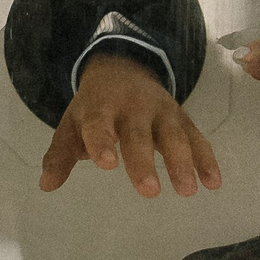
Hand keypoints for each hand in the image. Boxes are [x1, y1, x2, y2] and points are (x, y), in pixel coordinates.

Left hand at [39, 52, 222, 197]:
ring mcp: (160, 112)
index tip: (107, 164)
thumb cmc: (94, 106)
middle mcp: (132, 107)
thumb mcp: (72, 125)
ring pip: (173, 135)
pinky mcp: (182, 119)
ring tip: (187, 191)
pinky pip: (197, 138)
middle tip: (149, 191)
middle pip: (138, 134)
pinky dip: (206, 159)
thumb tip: (46, 185)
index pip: (99, 124)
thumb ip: (60, 155)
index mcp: (100, 107)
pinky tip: (214, 182)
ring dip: (182, 162)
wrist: (123, 68)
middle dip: (144, 161)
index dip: (102, 142)